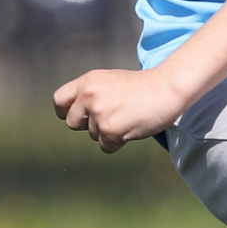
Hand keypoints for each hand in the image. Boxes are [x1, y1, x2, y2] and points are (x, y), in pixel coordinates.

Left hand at [53, 67, 190, 153]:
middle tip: (110, 117)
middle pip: (72, 123)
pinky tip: (132, 128)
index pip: (59, 100)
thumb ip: (91, 93)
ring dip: (108, 132)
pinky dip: (118, 143)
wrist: (166, 89)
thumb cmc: (143, 87)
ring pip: (93, 135)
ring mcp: (99, 113)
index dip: (66, 111)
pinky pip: (106, 146)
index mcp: (87, 82)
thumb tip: (78, 113)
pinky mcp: (110, 130)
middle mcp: (88, 96)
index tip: (78, 116)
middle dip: (88, 125)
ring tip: (127, 117)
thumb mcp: (110, 81)